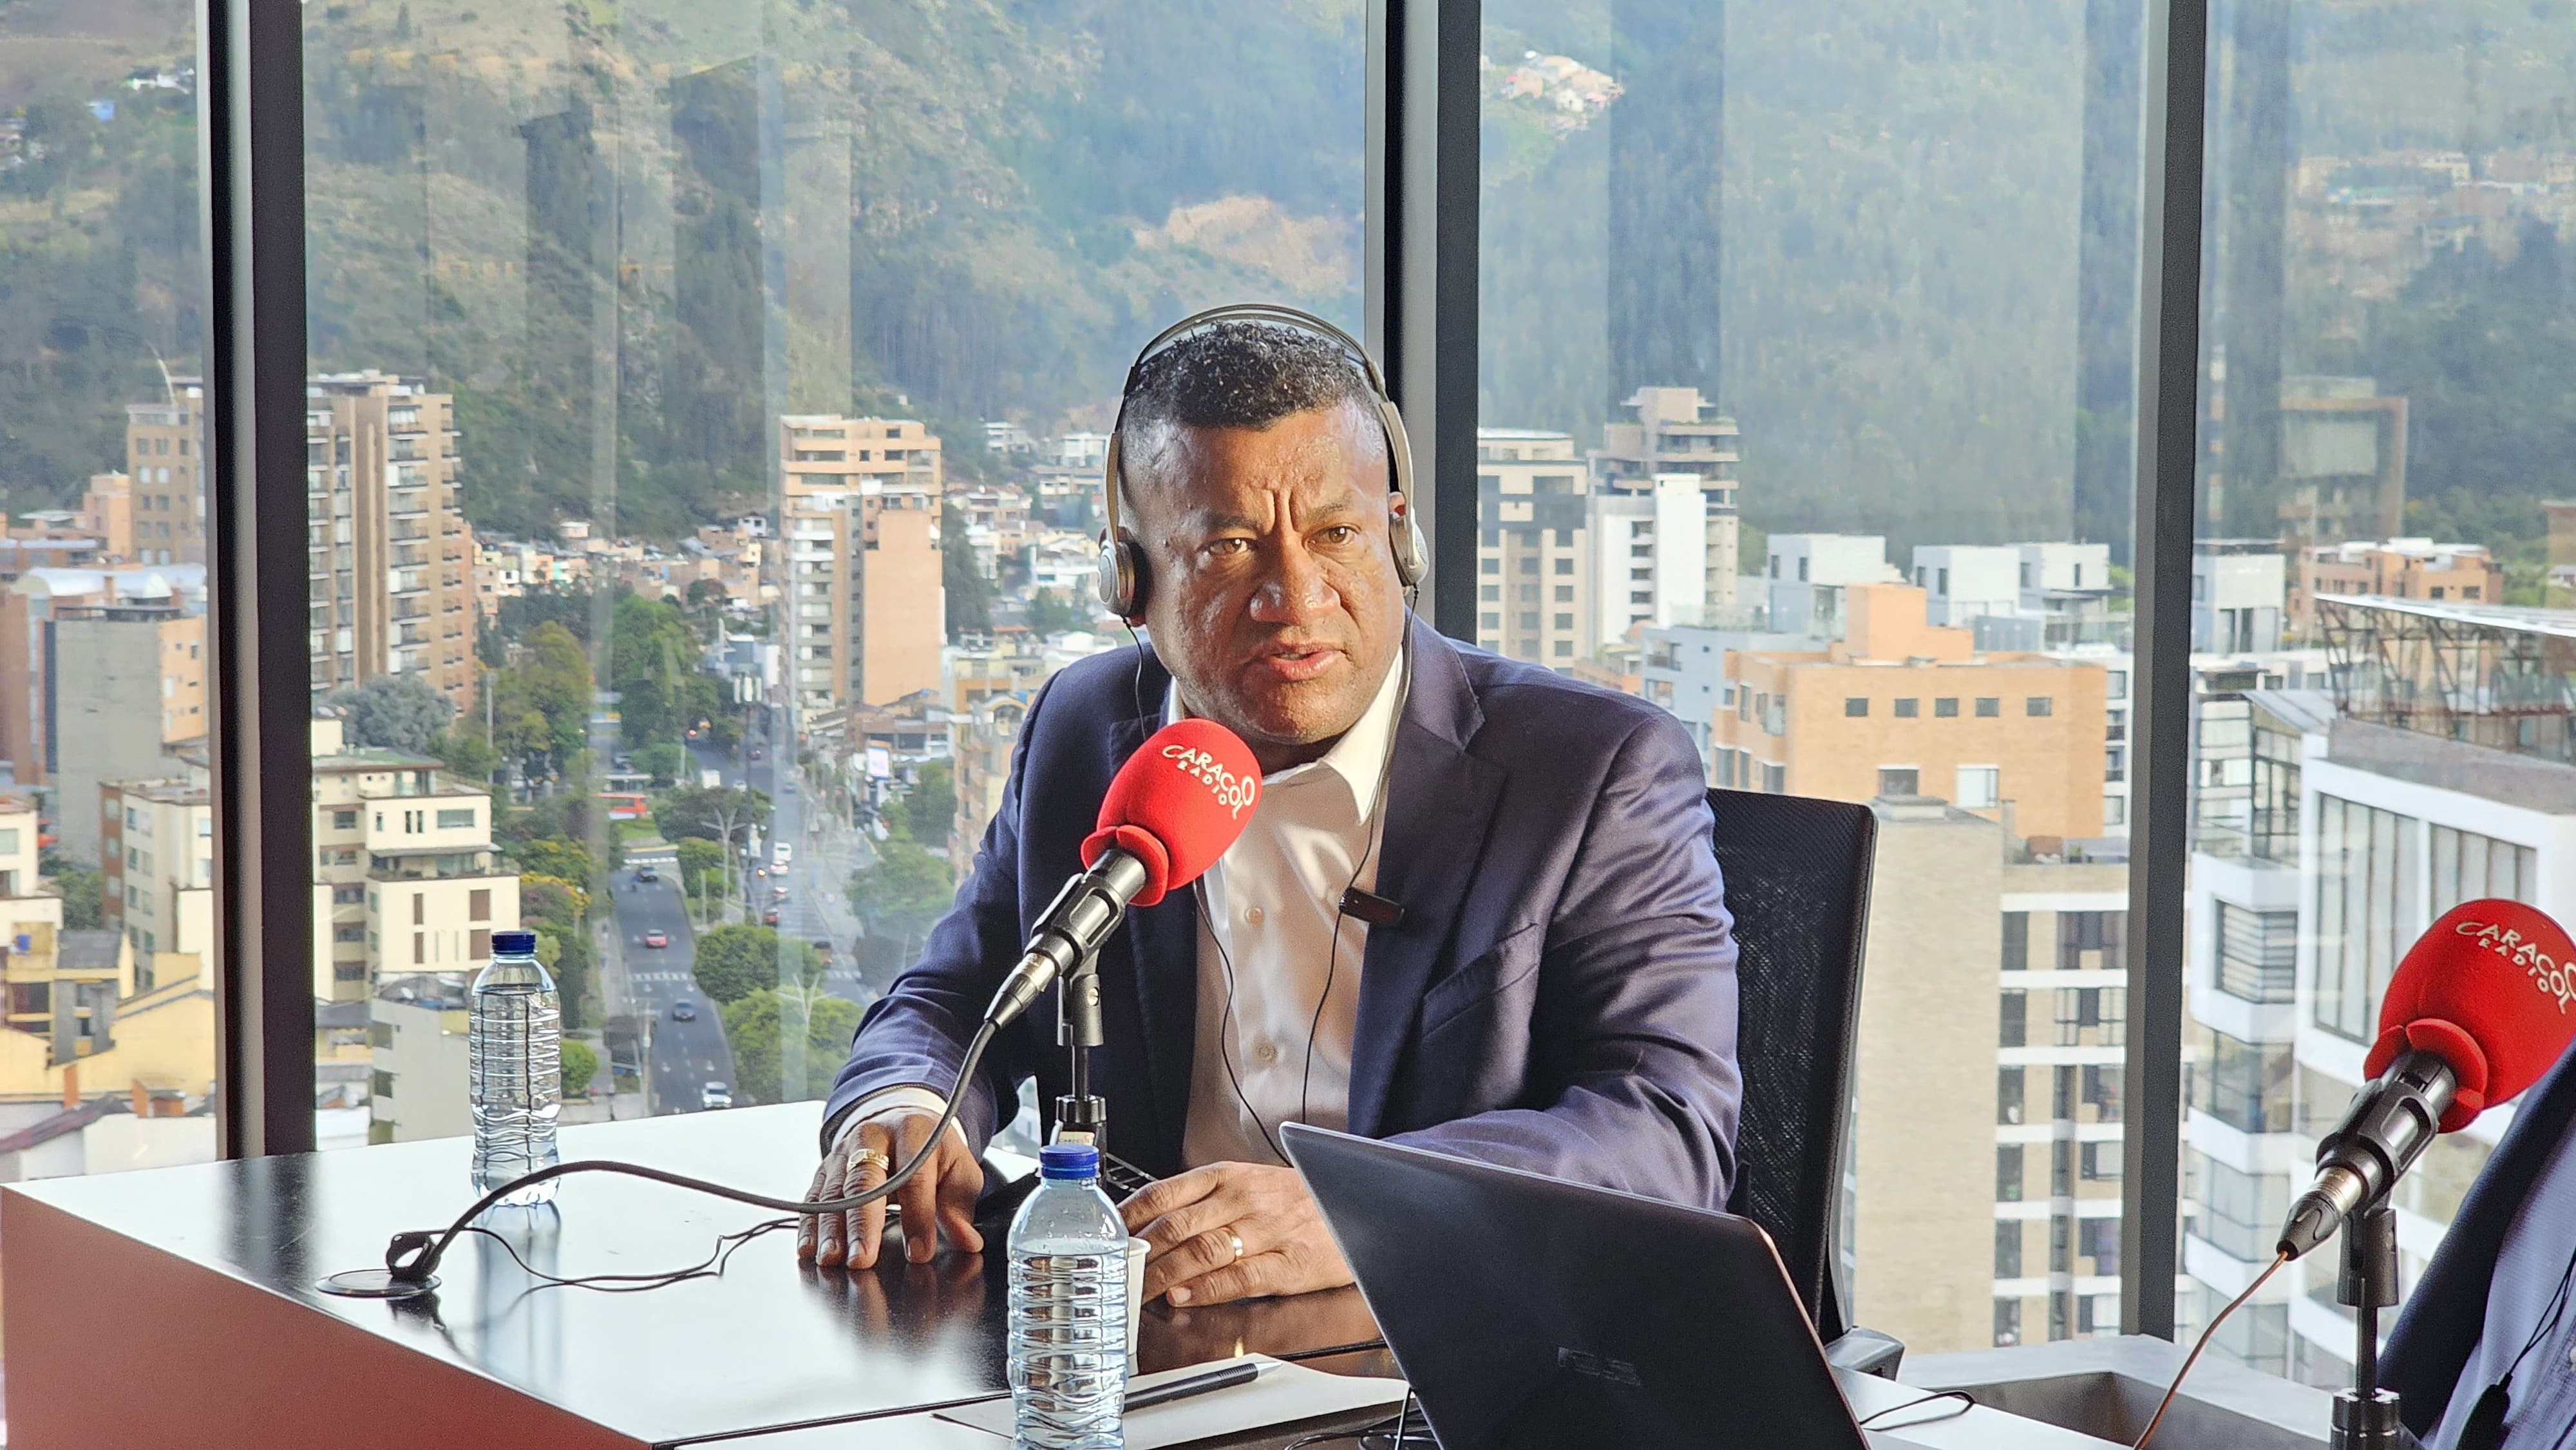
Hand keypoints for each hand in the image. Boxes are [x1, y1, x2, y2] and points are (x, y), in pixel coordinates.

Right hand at [797, 1109, 983, 1268]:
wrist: (897, 1117)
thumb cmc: (931, 1150)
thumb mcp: (958, 1169)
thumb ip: (960, 1206)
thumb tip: (967, 1241)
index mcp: (913, 1133)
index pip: (914, 1177)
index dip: (918, 1216)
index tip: (920, 1251)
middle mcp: (873, 1138)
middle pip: (864, 1180)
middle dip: (862, 1223)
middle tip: (862, 1258)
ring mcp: (844, 1153)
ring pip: (834, 1191)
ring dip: (831, 1228)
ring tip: (832, 1259)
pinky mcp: (825, 1168)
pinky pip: (813, 1197)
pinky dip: (809, 1224)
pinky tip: (809, 1248)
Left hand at [1120, 1162, 1350, 1306]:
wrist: (1355, 1203)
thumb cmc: (1294, 1199)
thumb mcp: (1246, 1184)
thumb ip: (1201, 1201)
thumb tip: (1148, 1224)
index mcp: (1226, 1176)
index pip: (1164, 1192)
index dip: (1129, 1216)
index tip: (1104, 1237)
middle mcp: (1242, 1199)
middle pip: (1176, 1226)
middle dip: (1139, 1255)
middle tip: (1115, 1275)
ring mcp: (1265, 1230)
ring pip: (1202, 1251)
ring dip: (1164, 1275)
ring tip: (1140, 1292)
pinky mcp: (1288, 1263)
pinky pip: (1240, 1276)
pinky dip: (1208, 1288)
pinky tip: (1186, 1296)